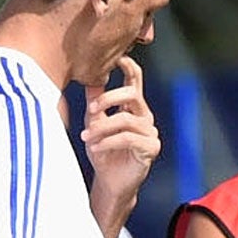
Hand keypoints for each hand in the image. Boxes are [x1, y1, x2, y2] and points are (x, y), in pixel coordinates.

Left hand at [82, 55, 160, 208]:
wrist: (110, 181)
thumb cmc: (103, 151)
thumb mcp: (94, 122)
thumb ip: (95, 101)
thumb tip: (90, 77)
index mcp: (132, 107)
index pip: (135, 81)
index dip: (129, 67)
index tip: (118, 56)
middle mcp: (145, 116)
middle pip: (132, 95)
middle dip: (108, 99)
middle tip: (90, 110)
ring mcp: (150, 132)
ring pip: (125, 119)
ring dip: (102, 127)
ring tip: (86, 137)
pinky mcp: (151, 148)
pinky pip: (128, 138)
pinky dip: (108, 141)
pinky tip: (96, 147)